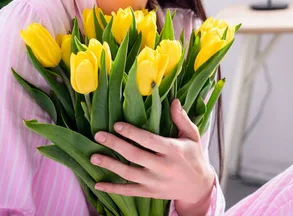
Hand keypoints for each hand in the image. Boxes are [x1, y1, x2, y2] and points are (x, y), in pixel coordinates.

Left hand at [90, 99, 214, 209]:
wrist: (199, 187)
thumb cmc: (194, 157)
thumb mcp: (192, 136)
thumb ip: (181, 119)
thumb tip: (174, 101)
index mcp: (173, 150)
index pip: (148, 140)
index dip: (131, 132)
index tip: (116, 125)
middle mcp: (163, 166)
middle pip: (134, 155)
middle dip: (115, 144)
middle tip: (98, 136)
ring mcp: (155, 182)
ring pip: (128, 173)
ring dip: (109, 165)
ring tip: (93, 157)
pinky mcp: (150, 193)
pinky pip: (129, 191)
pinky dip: (113, 189)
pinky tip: (98, 184)